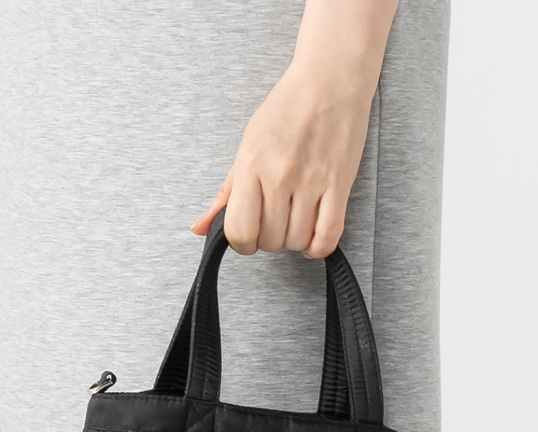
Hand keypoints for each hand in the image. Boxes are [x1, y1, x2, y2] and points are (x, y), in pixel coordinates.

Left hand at [190, 61, 374, 258]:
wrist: (330, 79)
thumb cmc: (287, 109)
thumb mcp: (247, 146)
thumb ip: (225, 193)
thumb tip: (198, 228)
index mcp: (252, 165)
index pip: (239, 230)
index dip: (242, 244)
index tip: (248, 238)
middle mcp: (280, 175)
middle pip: (270, 240)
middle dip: (269, 239)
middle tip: (273, 223)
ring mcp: (311, 180)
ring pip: (297, 240)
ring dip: (294, 241)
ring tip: (294, 222)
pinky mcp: (339, 184)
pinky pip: (328, 235)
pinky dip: (318, 247)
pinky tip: (312, 238)